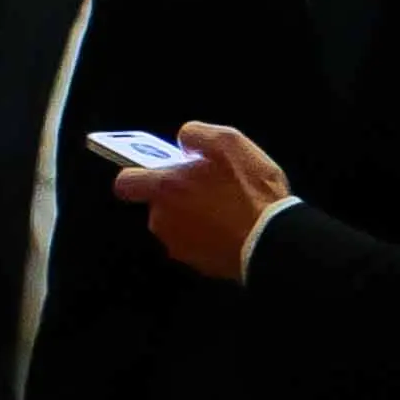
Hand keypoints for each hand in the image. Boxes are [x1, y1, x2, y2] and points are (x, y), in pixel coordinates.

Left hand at [112, 121, 287, 280]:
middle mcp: (163, 220)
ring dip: (192, 215)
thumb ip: (196, 134)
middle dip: (176, 194)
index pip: (125, 182)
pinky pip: (195, 243)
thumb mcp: (228, 142)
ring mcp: (178, 246)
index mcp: (164, 188)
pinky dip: (207, 235)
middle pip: (157, 203)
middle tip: (208, 185)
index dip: (138, 173)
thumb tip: (184, 140)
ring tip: (225, 206)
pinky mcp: (197, 264)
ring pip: (177, 224)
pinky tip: (231, 226)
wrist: (274, 240)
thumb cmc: (251, 191)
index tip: (159, 169)